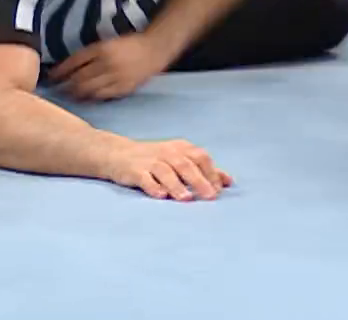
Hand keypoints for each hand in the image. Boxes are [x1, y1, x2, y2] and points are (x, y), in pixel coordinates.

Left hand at [52, 33, 174, 101]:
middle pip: (79, 78)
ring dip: (77, 94)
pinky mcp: (124, 88)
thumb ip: (89, 54)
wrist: (155, 49)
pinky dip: (92, 98)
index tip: (51, 77)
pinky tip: (87, 98)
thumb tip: (67, 68)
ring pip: (89, 90)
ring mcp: (116, 77)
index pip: (74, 61)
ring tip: (71, 96)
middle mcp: (107, 63)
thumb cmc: (129, 44)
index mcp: (102, 49)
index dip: (60, 71)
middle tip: (59, 89)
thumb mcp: (107, 43)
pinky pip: (102, 96)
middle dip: (66, 85)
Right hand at [109, 138, 231, 200]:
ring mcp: (151, 161)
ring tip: (187, 199)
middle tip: (210, 196)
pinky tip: (161, 196)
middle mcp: (168, 152)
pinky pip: (145, 178)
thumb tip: (228, 182)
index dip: (211, 173)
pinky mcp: (135, 171)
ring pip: (166, 171)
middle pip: (186, 165)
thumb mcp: (181, 159)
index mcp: (182, 148)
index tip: (219, 190)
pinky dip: (153, 186)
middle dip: (199, 180)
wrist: (119, 154)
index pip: (201, 158)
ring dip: (177, 185)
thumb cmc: (157, 159)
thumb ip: (204, 170)